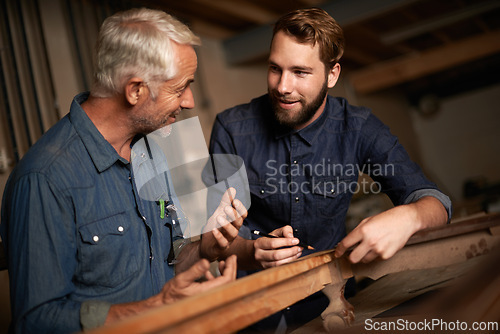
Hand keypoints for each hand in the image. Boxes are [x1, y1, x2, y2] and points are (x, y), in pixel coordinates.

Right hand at [105, 255, 236, 323]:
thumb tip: (206, 261)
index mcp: (208, 292)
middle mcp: (211, 295)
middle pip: (229, 282)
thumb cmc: (172, 293)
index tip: (232, 257)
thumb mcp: (182, 279)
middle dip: (231, 269)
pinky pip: (216, 287)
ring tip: (223, 262)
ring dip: (225, 273)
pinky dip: (217, 277)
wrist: (166, 304)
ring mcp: (209, 296)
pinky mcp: (206, 296)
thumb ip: (195, 270)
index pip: (227, 279)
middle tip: (232, 257)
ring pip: (224, 285)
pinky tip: (209, 271)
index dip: (231, 267)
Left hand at [200, 187, 247, 260]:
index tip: (234, 201)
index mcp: (234, 221)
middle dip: (234, 215)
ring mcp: (228, 239)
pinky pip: (223, 243)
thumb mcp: (219, 212)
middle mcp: (234, 230)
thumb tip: (232, 189)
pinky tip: (214, 230)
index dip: (240, 208)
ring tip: (219, 218)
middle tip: (226, 208)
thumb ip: (225, 202)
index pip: (242, 214)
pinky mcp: (221, 247)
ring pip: (232, 233)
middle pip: (238, 222)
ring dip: (226, 225)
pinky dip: (219, 237)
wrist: (205, 245)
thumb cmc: (215, 228)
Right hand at [254, 225, 302, 267]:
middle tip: (300, 248)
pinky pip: (280, 267)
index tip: (296, 240)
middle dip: (290, 251)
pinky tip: (295, 257)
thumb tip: (292, 237)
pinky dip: (289, 262)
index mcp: (259, 243)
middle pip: (276, 255)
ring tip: (299, 252)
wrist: (255, 253)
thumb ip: (284, 230)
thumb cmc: (268, 241)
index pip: (273, 243)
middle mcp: (259, 254)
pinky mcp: (268, 269)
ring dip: (291, 258)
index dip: (286, 242)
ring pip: (279, 263)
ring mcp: (263, 263)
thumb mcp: (274, 233)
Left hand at [334, 197, 446, 263]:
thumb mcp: (367, 221)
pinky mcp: (386, 255)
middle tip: (351, 254)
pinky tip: (381, 245)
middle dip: (350, 257)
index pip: (346, 244)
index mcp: (363, 230)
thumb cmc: (385, 219)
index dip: (339, 250)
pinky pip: (375, 259)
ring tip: (371, 246)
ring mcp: (379, 249)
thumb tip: (347, 243)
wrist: (405, 221)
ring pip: (364, 260)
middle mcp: (370, 241)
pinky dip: (375, 255)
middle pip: (353, 258)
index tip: (337, 254)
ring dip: (364, 255)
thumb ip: (357, 232)